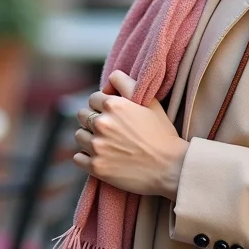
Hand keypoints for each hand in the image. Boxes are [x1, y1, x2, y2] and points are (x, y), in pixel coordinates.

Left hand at [73, 71, 188, 200]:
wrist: (170, 168)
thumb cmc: (162, 134)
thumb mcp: (150, 102)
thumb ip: (127, 83)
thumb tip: (109, 80)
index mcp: (114, 105)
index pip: (93, 98)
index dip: (102, 105)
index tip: (113, 115)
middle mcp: (102, 124)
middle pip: (82, 115)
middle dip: (93, 120)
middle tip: (109, 129)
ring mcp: (97, 146)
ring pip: (79, 136)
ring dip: (89, 138)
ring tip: (106, 144)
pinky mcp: (96, 167)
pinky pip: (77, 158)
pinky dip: (85, 158)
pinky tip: (101, 157)